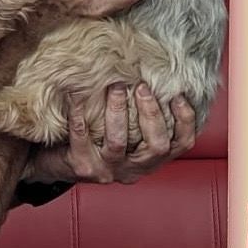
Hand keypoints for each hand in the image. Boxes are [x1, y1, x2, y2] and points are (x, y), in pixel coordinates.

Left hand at [25, 86, 196, 186]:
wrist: (62, 165)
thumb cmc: (100, 140)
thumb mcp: (129, 134)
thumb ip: (144, 116)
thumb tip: (162, 77)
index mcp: (150, 160)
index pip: (181, 144)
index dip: (185, 121)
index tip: (179, 95)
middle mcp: (133, 169)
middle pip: (156, 146)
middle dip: (152, 114)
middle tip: (143, 86)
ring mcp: (108, 170)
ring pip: (119, 142)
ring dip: (118, 111)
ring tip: (116, 86)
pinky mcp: (82, 167)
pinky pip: (81, 138)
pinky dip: (80, 115)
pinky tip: (78, 96)